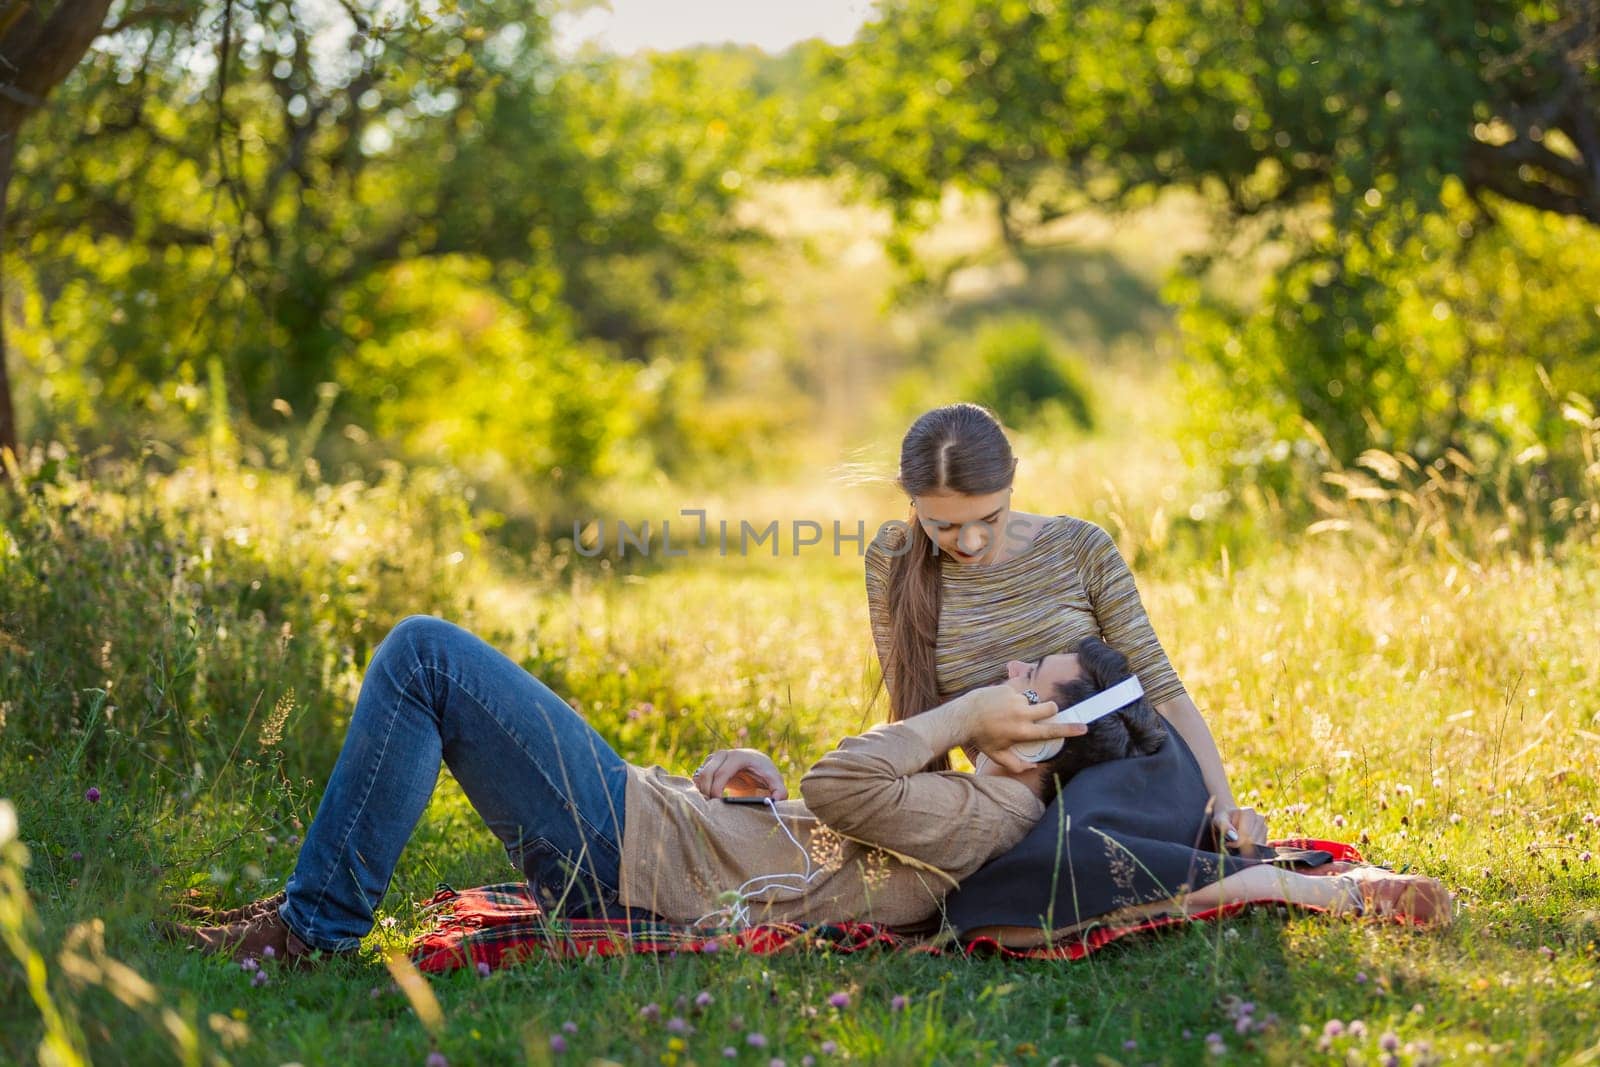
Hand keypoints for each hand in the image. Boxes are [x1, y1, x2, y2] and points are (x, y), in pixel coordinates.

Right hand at [691, 748, 787, 799]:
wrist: (756, 766)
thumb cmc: (765, 774)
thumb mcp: (775, 781)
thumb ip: (780, 790)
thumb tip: (777, 800)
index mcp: (738, 756)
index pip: (722, 772)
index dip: (717, 789)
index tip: (719, 803)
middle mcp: (723, 754)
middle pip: (706, 774)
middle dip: (707, 792)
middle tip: (712, 809)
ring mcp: (714, 759)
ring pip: (699, 775)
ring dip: (701, 791)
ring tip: (710, 806)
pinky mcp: (708, 765)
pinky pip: (697, 778)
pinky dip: (699, 789)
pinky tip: (708, 800)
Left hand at [960, 685, 1083, 774]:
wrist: (963, 716)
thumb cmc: (981, 738)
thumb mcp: (997, 756)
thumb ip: (1016, 765)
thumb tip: (1033, 767)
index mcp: (1023, 732)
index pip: (1052, 731)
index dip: (1070, 729)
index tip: (1084, 727)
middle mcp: (1022, 714)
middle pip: (1051, 707)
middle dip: (1051, 710)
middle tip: (1040, 715)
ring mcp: (1015, 699)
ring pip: (1033, 700)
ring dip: (1027, 705)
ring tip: (1009, 712)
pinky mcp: (1008, 688)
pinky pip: (1019, 691)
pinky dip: (1014, 697)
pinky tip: (1000, 704)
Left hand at [1214, 806, 1268, 855]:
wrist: (1228, 818)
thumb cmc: (1222, 819)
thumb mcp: (1219, 820)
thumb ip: (1225, 827)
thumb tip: (1235, 837)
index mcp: (1249, 812)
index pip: (1246, 834)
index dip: (1236, 842)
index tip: (1227, 843)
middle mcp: (1259, 818)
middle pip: (1253, 840)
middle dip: (1241, 846)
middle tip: (1230, 844)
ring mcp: (1264, 827)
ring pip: (1258, 845)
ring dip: (1246, 848)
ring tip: (1235, 842)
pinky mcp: (1265, 836)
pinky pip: (1261, 848)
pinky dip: (1252, 850)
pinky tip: (1243, 844)